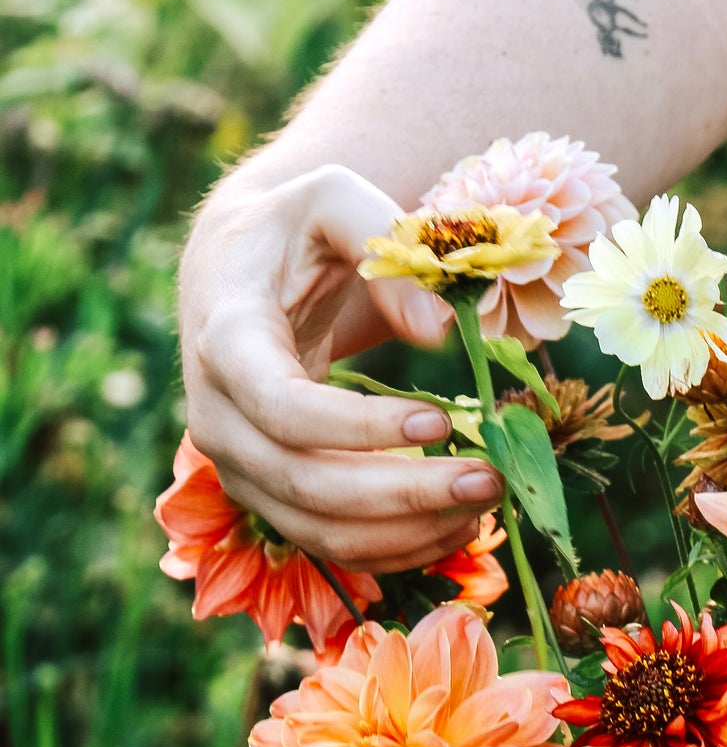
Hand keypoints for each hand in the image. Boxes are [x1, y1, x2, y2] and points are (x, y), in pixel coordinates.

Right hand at [180, 163, 503, 569]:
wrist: (233, 273)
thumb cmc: (292, 230)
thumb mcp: (334, 199)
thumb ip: (386, 240)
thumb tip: (439, 330)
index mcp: (225, 341)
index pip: (284, 411)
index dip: (361, 430)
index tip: (439, 422)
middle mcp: (217, 418)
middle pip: (307, 485)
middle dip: (404, 493)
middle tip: (489, 478)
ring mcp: (239, 467)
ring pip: (320, 530)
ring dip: (408, 530)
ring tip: (485, 502)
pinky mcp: (268, 496)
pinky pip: (331, 544)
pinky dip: (396, 546)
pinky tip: (456, 524)